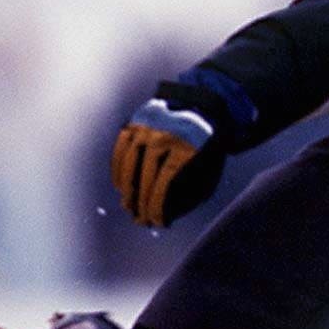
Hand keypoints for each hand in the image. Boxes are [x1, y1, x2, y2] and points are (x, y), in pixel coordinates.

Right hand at [110, 82, 229, 227]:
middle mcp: (164, 135)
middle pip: (145, 175)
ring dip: (127, 189)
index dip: (157, 205)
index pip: (164, 182)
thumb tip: (170, 214)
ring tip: (129, 206)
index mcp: (186, 147)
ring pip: (129, 164)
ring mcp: (147, 127)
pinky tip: (121, 187)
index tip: (156, 221)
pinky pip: (121, 149)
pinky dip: (118, 170)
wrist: (202, 107)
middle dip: (142, 202)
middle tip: (140, 220)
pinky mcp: (136, 122)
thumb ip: (193, 190)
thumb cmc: (206, 145)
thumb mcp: (210, 167)